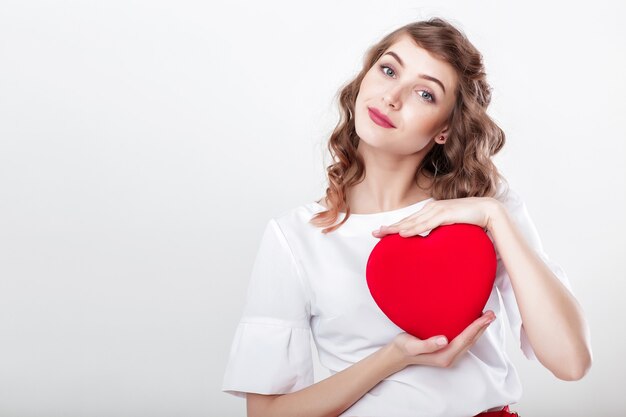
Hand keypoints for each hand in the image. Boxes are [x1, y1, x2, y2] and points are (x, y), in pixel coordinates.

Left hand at [372, 197, 499, 237]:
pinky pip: (427, 224)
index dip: (394, 227)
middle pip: (407, 221)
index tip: (381, 233)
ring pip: (413, 222)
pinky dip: (414, 229)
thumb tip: (432, 246)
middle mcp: (431, 209)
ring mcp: (438, 210)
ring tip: (383, 234)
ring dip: (397, 228)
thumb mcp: (450, 229)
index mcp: (431, 212)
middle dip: (390, 227)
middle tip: (374, 234)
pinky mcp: (446, 214)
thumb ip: (440, 234)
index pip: (409, 221)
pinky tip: (403, 234)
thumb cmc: (470, 221)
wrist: (489, 211)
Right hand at [388, 310, 495, 368]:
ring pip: (469, 341)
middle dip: (482, 327)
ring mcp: (450, 355)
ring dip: (479, 329)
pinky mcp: (448, 351)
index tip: (486, 317)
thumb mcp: (412, 345)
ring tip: (487, 317)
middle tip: (492, 314)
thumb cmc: (404, 348)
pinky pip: (464, 341)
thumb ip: (428, 344)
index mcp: (445, 356)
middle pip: (471, 341)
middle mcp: (450, 357)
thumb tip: (444, 340)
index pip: (465, 339)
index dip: (476, 327)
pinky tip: (473, 324)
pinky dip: (471, 332)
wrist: (398, 355)